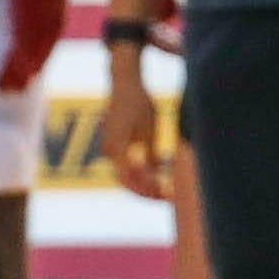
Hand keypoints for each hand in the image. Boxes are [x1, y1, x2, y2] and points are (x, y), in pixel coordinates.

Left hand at [0, 0, 76, 93]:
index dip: (9, 69)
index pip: (18, 47)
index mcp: (26, 8)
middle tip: (9, 93)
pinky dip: (47, 50)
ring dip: (36, 65)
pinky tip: (42, 58)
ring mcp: (55, 10)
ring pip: (46, 46)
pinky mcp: (60, 3)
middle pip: (33, 52)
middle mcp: (43, 14)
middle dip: (21, 74)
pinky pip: (55, 34)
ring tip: (25, 84)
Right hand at [99, 65, 166, 199]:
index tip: (167, 194)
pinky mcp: (114, 145)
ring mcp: (110, 149)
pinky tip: (161, 170)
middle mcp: (109, 151)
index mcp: (117, 147)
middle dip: (148, 191)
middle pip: (127, 182)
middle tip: (170, 196)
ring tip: (168, 186)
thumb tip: (157, 177)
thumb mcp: (151, 128)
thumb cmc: (140, 102)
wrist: (124, 83)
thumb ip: (152, 154)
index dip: (148, 190)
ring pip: (127, 176)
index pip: (130, 180)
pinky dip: (142, 173)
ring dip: (146, 183)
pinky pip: (127, 166)